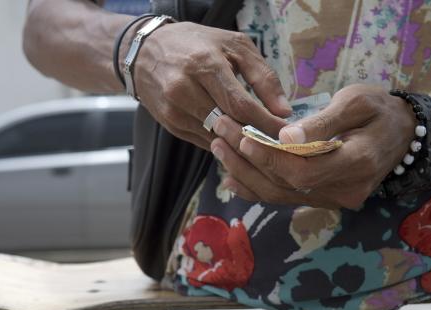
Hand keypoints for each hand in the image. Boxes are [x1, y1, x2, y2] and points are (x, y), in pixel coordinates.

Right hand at [131, 21, 290, 149]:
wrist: (145, 50)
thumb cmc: (196, 44)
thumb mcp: (234, 46)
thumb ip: (262, 76)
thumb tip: (283, 110)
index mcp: (205, 65)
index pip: (241, 105)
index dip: (266, 123)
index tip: (286, 133)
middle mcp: (184, 89)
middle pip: (228, 125)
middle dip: (256, 136)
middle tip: (278, 143)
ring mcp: (174, 109)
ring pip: (215, 138)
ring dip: (240, 143)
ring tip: (261, 143)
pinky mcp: (169, 123)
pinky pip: (202, 141)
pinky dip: (222, 143)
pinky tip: (236, 139)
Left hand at [210, 84, 415, 208]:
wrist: (404, 134)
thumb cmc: (380, 110)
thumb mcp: (357, 102)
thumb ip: (322, 122)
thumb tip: (285, 135)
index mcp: (358, 162)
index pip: (303, 171)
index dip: (270, 157)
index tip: (242, 137)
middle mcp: (345, 189)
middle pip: (285, 185)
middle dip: (247, 161)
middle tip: (218, 133)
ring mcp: (335, 199)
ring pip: (281, 195)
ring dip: (246, 174)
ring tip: (219, 149)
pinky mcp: (325, 199)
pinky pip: (286, 197)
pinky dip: (256, 187)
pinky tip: (231, 177)